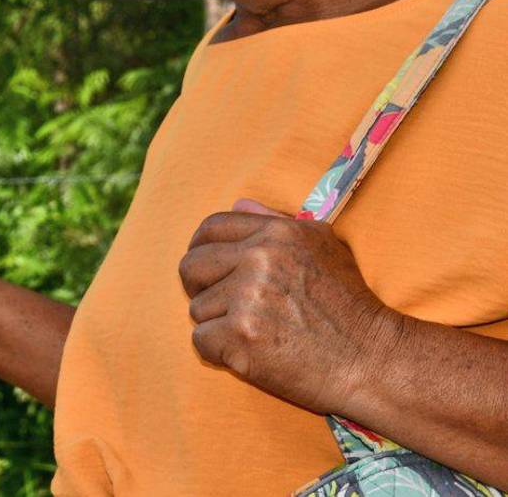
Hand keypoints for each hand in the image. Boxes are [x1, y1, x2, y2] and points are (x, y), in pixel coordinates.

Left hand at [179, 198, 401, 414]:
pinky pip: (201, 340)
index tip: (208, 269)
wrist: (375, 361)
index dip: (201, 248)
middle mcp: (259, 258)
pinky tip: (250, 355)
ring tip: (255, 334)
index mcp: (277, 233)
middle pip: (191, 265)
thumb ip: (278, 222)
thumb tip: (238, 203)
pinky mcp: (242, 336)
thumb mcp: (325, 247)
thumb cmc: (351, 306)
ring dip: (217, 325)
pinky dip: (219, 352)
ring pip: (197, 308)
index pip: (210, 228)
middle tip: (221, 306)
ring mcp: (248, 297)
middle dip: (198, 287)